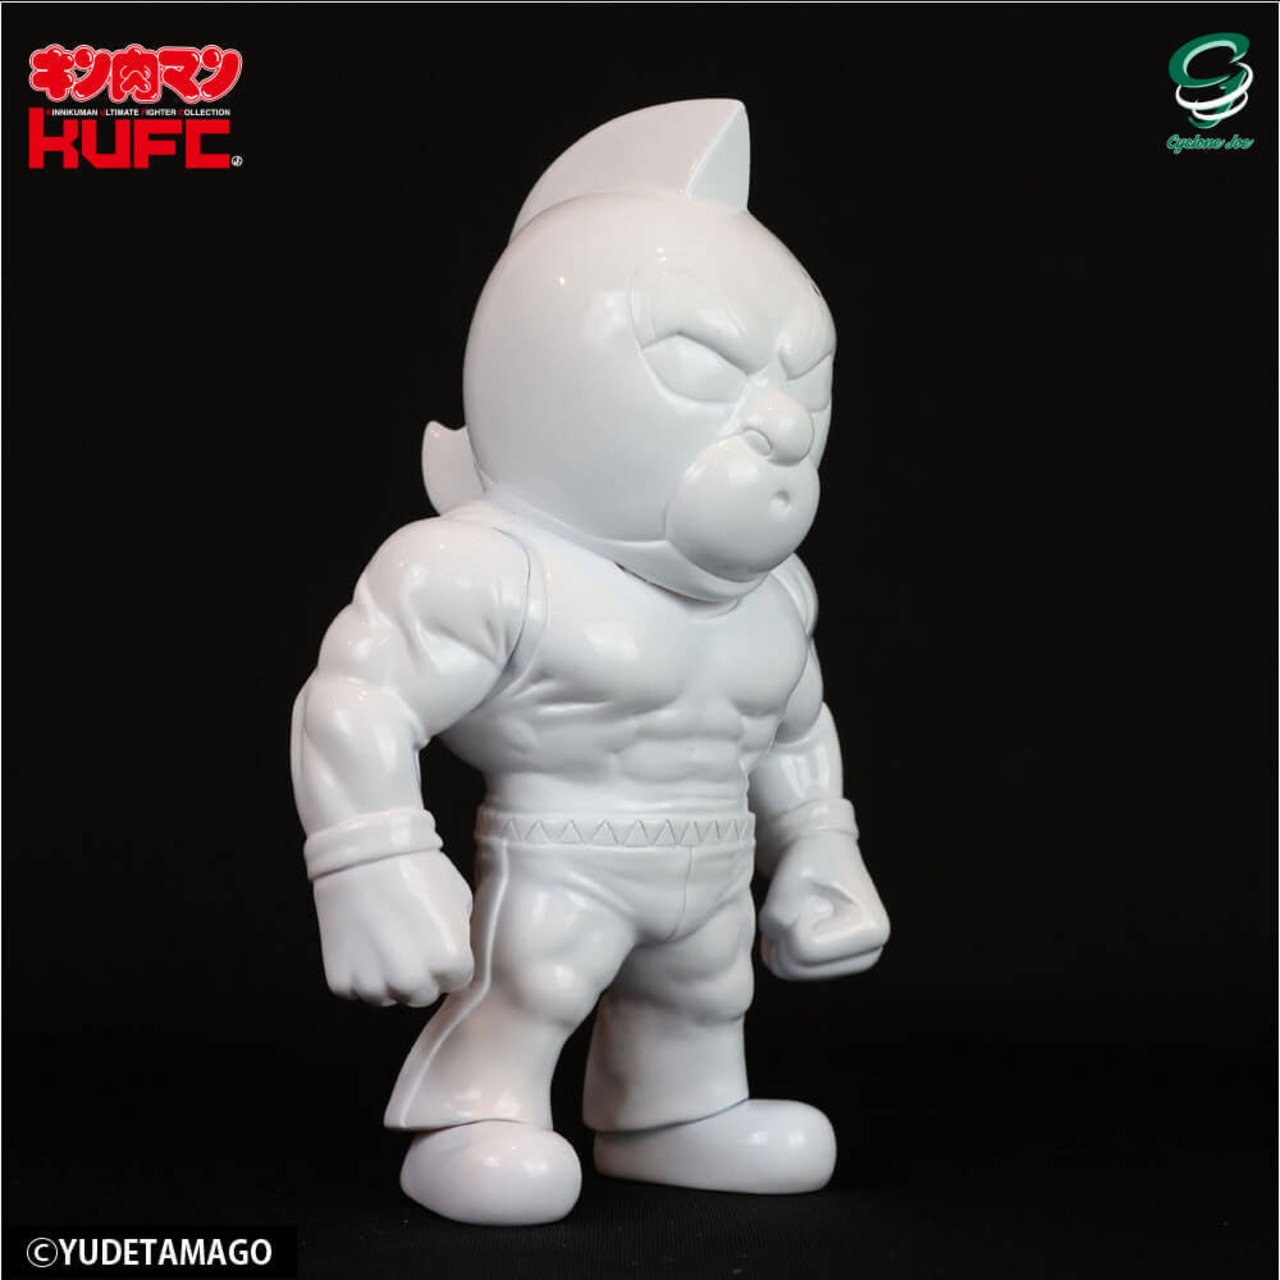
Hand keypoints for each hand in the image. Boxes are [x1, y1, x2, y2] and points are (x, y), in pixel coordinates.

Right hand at [312, 849, 473, 1005]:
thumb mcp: (459, 899)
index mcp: (449, 962)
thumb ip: (460, 936)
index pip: (456, 981)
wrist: (363, 853)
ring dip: (387, 977)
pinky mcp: (341, 982)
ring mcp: (373, 985)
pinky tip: (361, 938)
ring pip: (388, 996)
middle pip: (422, 994)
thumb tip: (455, 954)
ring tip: (382, 937)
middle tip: (407, 939)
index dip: (447, 959)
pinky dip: (357, 972)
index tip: (433, 938)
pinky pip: (356, 990)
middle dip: (419, 974)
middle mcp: (412, 982)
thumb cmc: (417, 869)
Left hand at [759, 832, 888, 980]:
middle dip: (781, 934)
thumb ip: (777, 916)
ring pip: (791, 971)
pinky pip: (790, 969)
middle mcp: (868, 954)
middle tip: (792, 903)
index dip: (789, 920)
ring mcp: (850, 962)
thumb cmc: (813, 858)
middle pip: (798, 967)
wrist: (820, 851)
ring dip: (779, 939)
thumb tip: (770, 955)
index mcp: (872, 932)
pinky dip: (779, 947)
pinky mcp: (833, 964)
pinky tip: (785, 922)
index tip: (804, 895)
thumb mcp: (792, 879)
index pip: (805, 949)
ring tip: (791, 909)